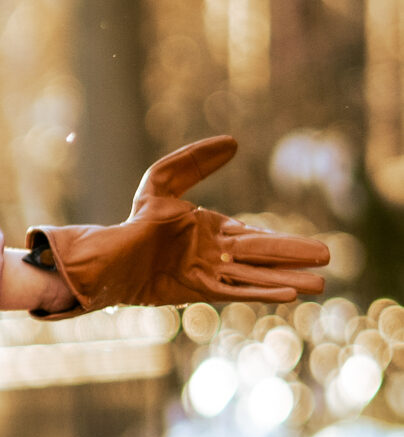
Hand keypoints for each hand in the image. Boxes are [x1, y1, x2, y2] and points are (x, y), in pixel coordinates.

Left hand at [29, 135, 329, 313]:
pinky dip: (262, 291)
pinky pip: (237, 291)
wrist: (110, 256)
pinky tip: (288, 293)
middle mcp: (213, 254)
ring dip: (287, 278)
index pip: (253, 236)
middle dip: (293, 258)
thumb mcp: (162, 181)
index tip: (310, 247)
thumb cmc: (134, 220)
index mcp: (210, 230)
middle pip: (262, 256)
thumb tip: (234, 143)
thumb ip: (197, 161)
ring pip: (255, 276)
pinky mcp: (198, 290)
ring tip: (319, 285)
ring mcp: (207, 273)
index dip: (281, 241)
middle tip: (327, 259)